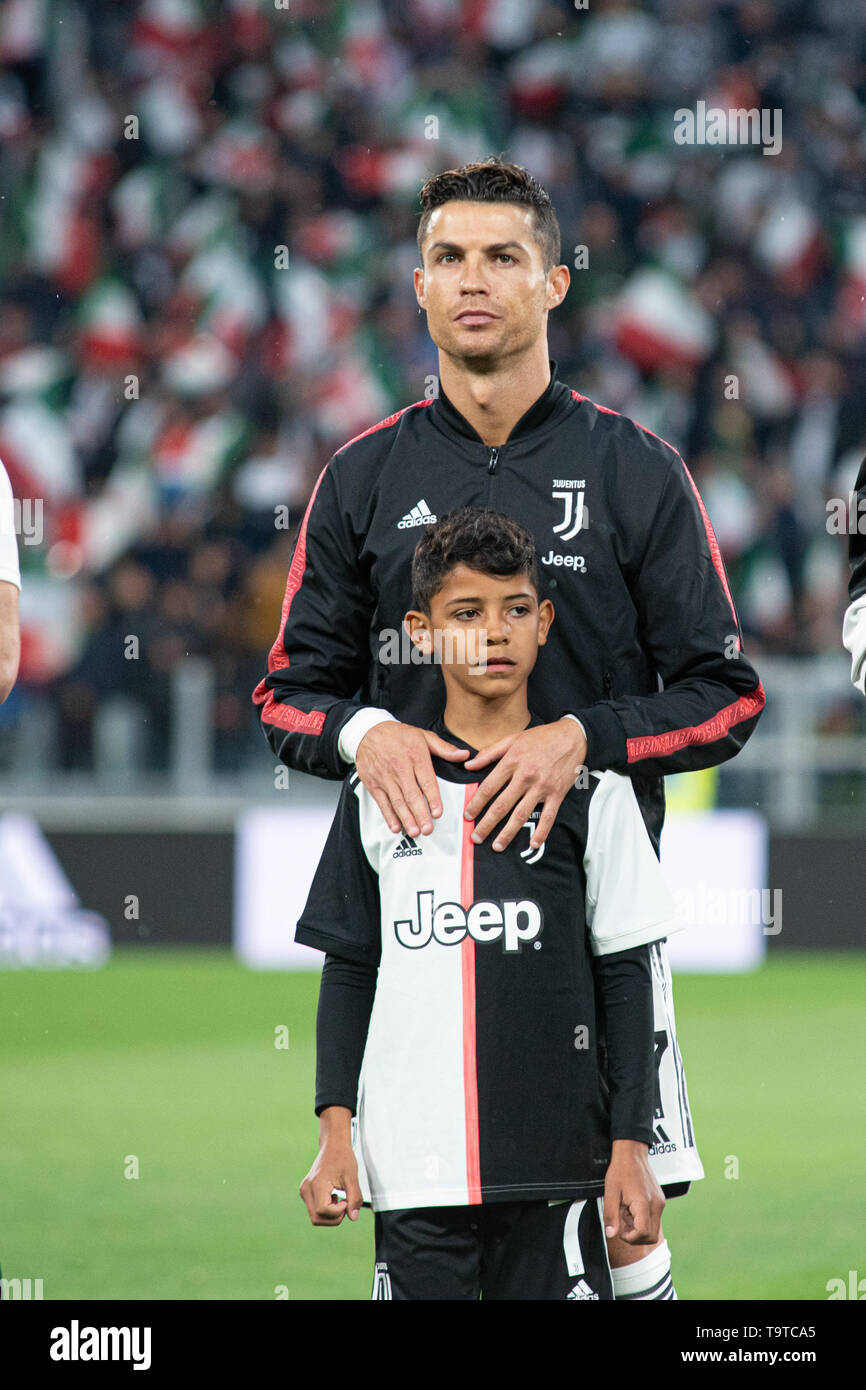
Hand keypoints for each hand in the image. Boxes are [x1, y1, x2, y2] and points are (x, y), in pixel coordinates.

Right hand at [299, 1112, 363, 1226]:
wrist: (333, 1145)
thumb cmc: (343, 1158)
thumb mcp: (352, 1178)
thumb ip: (354, 1198)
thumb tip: (353, 1217)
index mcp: (316, 1185)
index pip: (323, 1211)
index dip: (337, 1211)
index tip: (346, 1200)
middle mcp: (306, 1190)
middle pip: (317, 1218)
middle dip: (334, 1217)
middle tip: (345, 1203)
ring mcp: (304, 1191)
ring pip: (315, 1217)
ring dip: (330, 1215)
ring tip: (339, 1199)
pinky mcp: (306, 1192)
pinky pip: (315, 1210)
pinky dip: (326, 1210)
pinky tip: (333, 1197)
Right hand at [355, 721, 468, 837]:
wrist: (368, 732)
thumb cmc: (398, 735)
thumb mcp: (423, 736)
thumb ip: (444, 748)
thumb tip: (464, 755)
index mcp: (415, 755)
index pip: (426, 780)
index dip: (433, 798)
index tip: (438, 812)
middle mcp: (400, 767)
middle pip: (411, 794)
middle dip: (420, 814)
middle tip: (428, 829)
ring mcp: (385, 777)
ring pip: (397, 801)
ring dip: (406, 818)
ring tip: (415, 831)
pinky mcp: (373, 783)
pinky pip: (382, 802)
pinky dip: (388, 816)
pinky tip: (395, 826)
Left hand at [462, 717, 586, 851]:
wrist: (572, 737)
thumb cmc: (541, 738)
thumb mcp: (512, 739)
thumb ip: (489, 753)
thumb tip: (468, 765)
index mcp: (512, 762)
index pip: (489, 787)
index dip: (476, 803)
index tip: (468, 815)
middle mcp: (525, 776)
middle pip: (502, 805)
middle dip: (487, 824)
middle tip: (476, 837)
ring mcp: (542, 787)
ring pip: (521, 814)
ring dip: (508, 833)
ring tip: (497, 846)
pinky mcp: (557, 794)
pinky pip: (548, 816)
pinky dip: (541, 832)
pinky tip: (532, 844)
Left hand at [603, 1140, 664, 1244]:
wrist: (632, 1153)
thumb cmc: (620, 1170)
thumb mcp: (610, 1192)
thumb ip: (611, 1215)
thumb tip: (611, 1235)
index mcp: (644, 1203)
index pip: (643, 1233)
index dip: (630, 1237)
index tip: (620, 1229)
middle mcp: (656, 1205)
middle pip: (652, 1237)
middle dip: (636, 1237)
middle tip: (623, 1223)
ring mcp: (660, 1203)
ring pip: (654, 1230)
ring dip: (640, 1229)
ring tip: (627, 1213)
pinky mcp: (660, 1201)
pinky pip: (654, 1220)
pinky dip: (644, 1221)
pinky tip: (632, 1208)